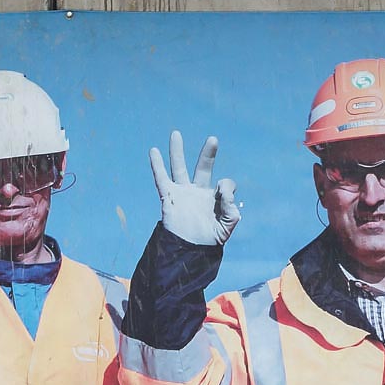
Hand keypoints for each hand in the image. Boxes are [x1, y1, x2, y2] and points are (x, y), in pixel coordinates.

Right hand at [150, 131, 239, 245]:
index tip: (225, 196)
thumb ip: (232, 208)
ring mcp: (183, 193)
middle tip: (213, 139)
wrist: (190, 251)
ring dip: (177, 151)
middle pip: (202, 167)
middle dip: (208, 154)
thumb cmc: (210, 240)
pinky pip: (161, 179)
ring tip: (176, 134)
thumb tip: (223, 187)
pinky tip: (153, 151)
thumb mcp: (228, 225)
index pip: (225, 185)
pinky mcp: (169, 197)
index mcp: (214, 198)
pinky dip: (157, 165)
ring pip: (179, 168)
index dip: (228, 188)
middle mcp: (198, 192)